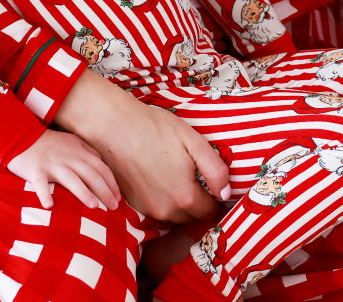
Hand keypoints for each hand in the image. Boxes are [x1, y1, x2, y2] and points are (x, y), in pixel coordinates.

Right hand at [9, 129, 120, 211]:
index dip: (111, 182)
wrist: (22, 136)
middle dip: (105, 190)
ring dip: (84, 192)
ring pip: (72, 179)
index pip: (100, 167)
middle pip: (91, 174)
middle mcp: (69, 158)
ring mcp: (52, 165)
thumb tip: (101, 162)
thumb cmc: (49, 142)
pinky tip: (50, 206)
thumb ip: (87, 151)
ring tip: (95, 206)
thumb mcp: (72, 141)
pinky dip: (44, 194)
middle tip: (114, 207)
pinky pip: (40, 185)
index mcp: (79, 152)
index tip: (119, 197)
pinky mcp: (35, 171)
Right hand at [56, 70, 229, 221]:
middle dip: (199, 201)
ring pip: (174, 215)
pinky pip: (157, 210)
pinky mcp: (134, 205)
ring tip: (178, 174)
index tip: (215, 184)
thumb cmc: (156, 130)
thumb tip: (226, 194)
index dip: (216, 198)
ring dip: (180, 202)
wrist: (116, 128)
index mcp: (184, 197)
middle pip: (192, 216)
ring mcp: (147, 210)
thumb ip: (215, 170)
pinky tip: (161, 176)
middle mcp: (166, 211)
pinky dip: (163, 199)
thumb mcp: (194, 142)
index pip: (210, 212)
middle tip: (197, 176)